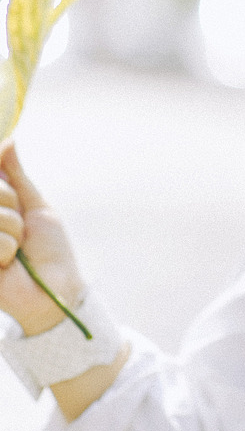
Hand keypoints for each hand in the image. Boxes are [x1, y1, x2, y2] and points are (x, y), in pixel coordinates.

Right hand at [0, 142, 86, 335]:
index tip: (14, 198)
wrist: (53, 288)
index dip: (1, 182)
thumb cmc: (47, 248)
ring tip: (17, 247)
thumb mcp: (35, 206)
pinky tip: (8, 263)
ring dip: (13, 229)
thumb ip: (16, 175)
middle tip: (21, 227)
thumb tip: (8, 141)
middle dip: (10, 203)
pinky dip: (8, 249)